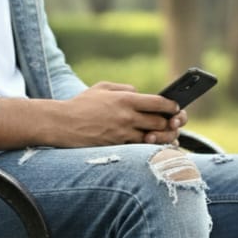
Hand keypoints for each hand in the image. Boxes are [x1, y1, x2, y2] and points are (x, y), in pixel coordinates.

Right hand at [59, 82, 187, 146]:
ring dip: (164, 138)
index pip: (158, 103)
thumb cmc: (81, 104)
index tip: (175, 108)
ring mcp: (122, 134)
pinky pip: (139, 149)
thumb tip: (140, 92)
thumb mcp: (101, 88)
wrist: (61, 124)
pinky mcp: (116, 147)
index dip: (171, 106)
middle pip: (160, 122)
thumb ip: (123, 88)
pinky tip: (154, 146)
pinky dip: (149, 148)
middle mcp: (126, 117)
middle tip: (174, 123)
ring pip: (153, 139)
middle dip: (171, 123)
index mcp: (125, 99)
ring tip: (169, 136)